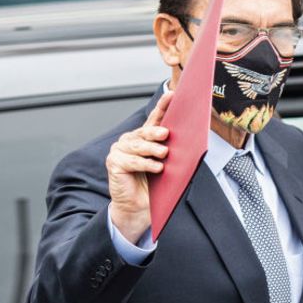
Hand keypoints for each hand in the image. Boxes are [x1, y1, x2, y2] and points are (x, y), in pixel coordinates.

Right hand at [107, 91, 172, 241]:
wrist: (139, 207)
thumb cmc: (154, 186)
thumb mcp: (165, 165)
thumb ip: (170, 151)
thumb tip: (189, 140)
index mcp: (144, 138)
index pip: (154, 119)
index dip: (162, 106)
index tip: (172, 95)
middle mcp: (130, 141)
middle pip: (144, 132)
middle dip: (156, 132)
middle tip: (166, 134)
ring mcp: (119, 151)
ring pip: (137, 145)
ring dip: (151, 149)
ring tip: (164, 154)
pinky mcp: (113, 163)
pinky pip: (131, 161)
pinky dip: (144, 164)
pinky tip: (156, 167)